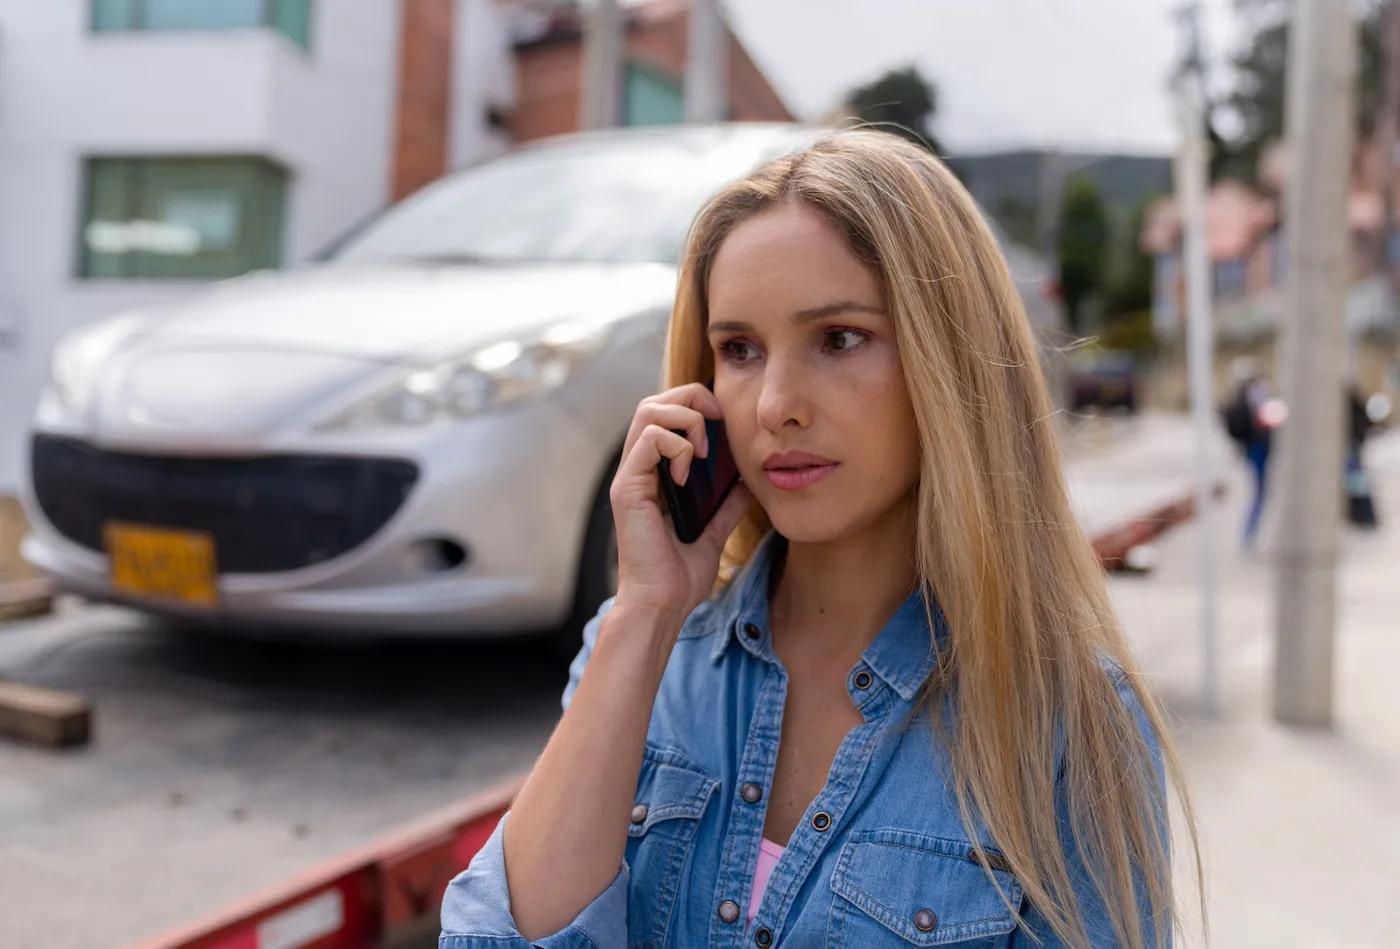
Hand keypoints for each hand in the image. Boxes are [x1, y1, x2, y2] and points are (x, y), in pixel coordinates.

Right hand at [608, 383, 752, 632]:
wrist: (663, 605)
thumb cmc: (680, 575)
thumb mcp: (714, 530)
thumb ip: (727, 503)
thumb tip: (749, 479)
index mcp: (655, 472)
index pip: (667, 412)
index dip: (696, 404)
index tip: (725, 422)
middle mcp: (638, 468)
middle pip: (655, 401)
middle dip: (692, 399)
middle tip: (717, 424)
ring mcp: (630, 476)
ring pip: (649, 412)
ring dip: (685, 420)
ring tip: (701, 451)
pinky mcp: (627, 488)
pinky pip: (649, 441)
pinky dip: (675, 447)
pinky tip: (686, 475)